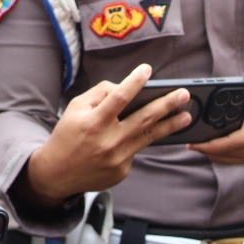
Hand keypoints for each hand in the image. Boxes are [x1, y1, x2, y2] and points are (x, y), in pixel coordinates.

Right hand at [22, 64, 191, 207]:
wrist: (57, 173)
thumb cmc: (68, 135)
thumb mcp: (76, 108)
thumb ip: (100, 94)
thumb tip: (124, 86)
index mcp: (93, 122)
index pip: (118, 97)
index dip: (134, 82)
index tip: (147, 70)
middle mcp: (108, 141)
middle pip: (144, 118)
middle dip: (167, 104)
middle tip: (184, 94)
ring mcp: (117, 158)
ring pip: (149, 137)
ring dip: (170, 125)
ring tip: (186, 116)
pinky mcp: (122, 171)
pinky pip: (135, 150)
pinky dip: (140, 140)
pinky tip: (147, 135)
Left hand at [187, 66, 243, 164]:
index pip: (233, 143)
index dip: (212, 144)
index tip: (196, 142)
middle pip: (228, 154)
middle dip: (207, 149)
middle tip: (189, 142)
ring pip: (230, 159)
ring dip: (211, 154)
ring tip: (195, 145)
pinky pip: (234, 159)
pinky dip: (220, 154)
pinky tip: (208, 147)